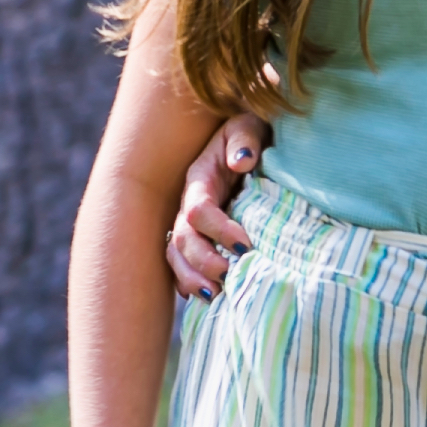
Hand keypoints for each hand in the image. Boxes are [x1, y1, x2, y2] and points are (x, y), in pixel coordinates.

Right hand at [168, 113, 264, 298]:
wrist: (250, 146)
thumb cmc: (251, 136)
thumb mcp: (249, 128)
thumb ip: (245, 141)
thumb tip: (243, 161)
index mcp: (199, 180)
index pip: (198, 211)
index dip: (218, 230)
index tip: (246, 245)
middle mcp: (189, 205)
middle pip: (181, 240)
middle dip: (203, 261)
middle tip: (230, 276)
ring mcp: (190, 225)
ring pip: (175, 258)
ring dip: (192, 279)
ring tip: (216, 296)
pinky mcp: (198, 239)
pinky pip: (182, 267)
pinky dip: (191, 284)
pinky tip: (210, 299)